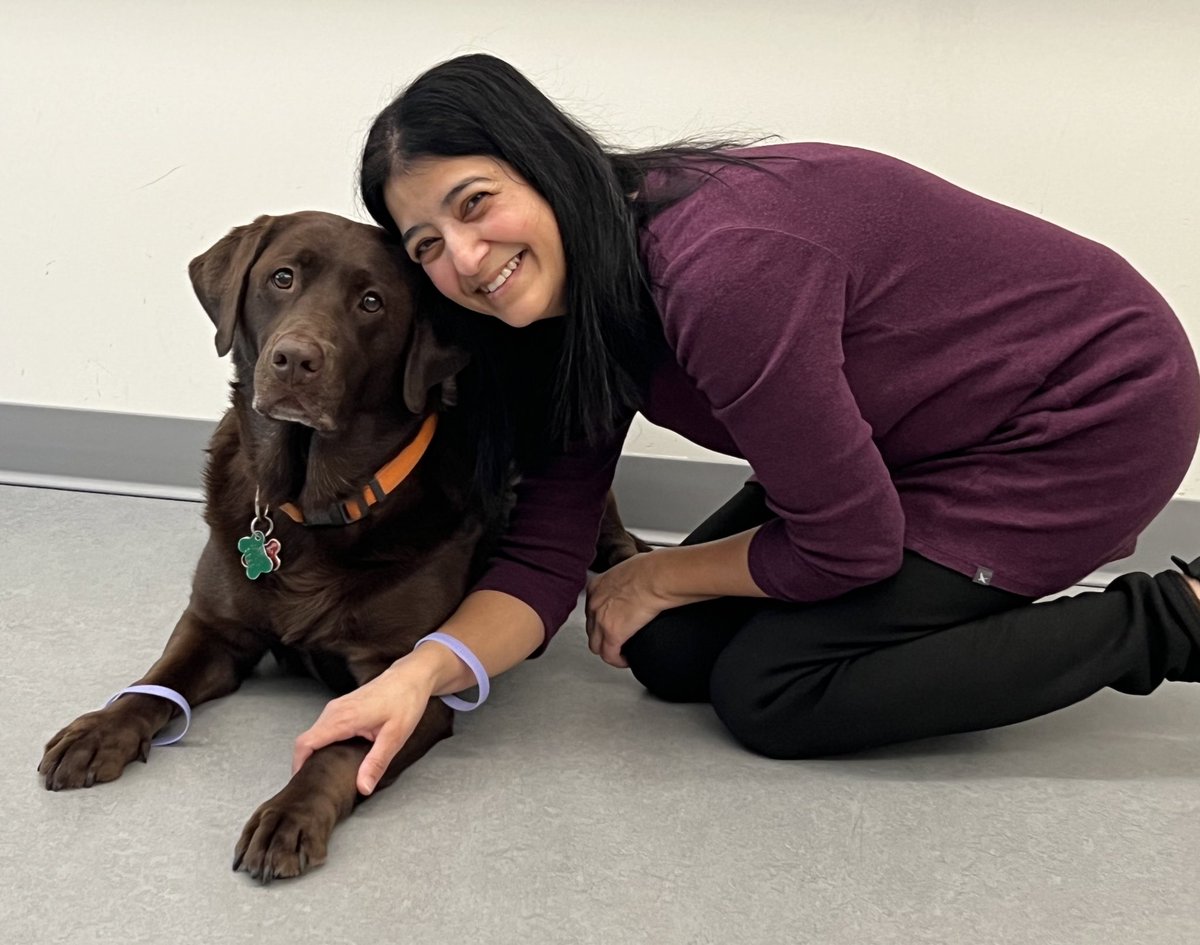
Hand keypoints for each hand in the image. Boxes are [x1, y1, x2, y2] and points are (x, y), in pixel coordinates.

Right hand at [292, 656, 433, 794]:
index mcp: (343, 718)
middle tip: (316, 783)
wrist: (411, 676)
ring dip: (315, 753)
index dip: (298, 765)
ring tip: (325, 773)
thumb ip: (376, 763)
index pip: (305, 743)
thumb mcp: (394, 737)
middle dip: (306, 763)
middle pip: (306, 741)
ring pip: (314, 734)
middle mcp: (334, 711)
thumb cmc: (405, 701)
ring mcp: (337, 707)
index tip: (302, 783)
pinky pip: (323, 728)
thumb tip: (363, 788)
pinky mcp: (342, 707)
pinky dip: (323, 743)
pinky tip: (337, 755)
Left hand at [585, 550, 672, 667]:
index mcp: (597, 586)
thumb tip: (639, 579)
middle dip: (602, 635)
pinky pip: (610, 656)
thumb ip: (627, 577)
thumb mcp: (631, 567)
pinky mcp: (613, 634)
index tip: (613, 623)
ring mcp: (600, 620)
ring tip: (622, 652)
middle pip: (591, 628)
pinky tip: (627, 660)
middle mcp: (594, 603)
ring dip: (608, 650)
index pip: (592, 609)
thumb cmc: (652, 568)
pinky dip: (618, 660)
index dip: (602, 619)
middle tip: (617, 639)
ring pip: (596, 645)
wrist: (658, 576)